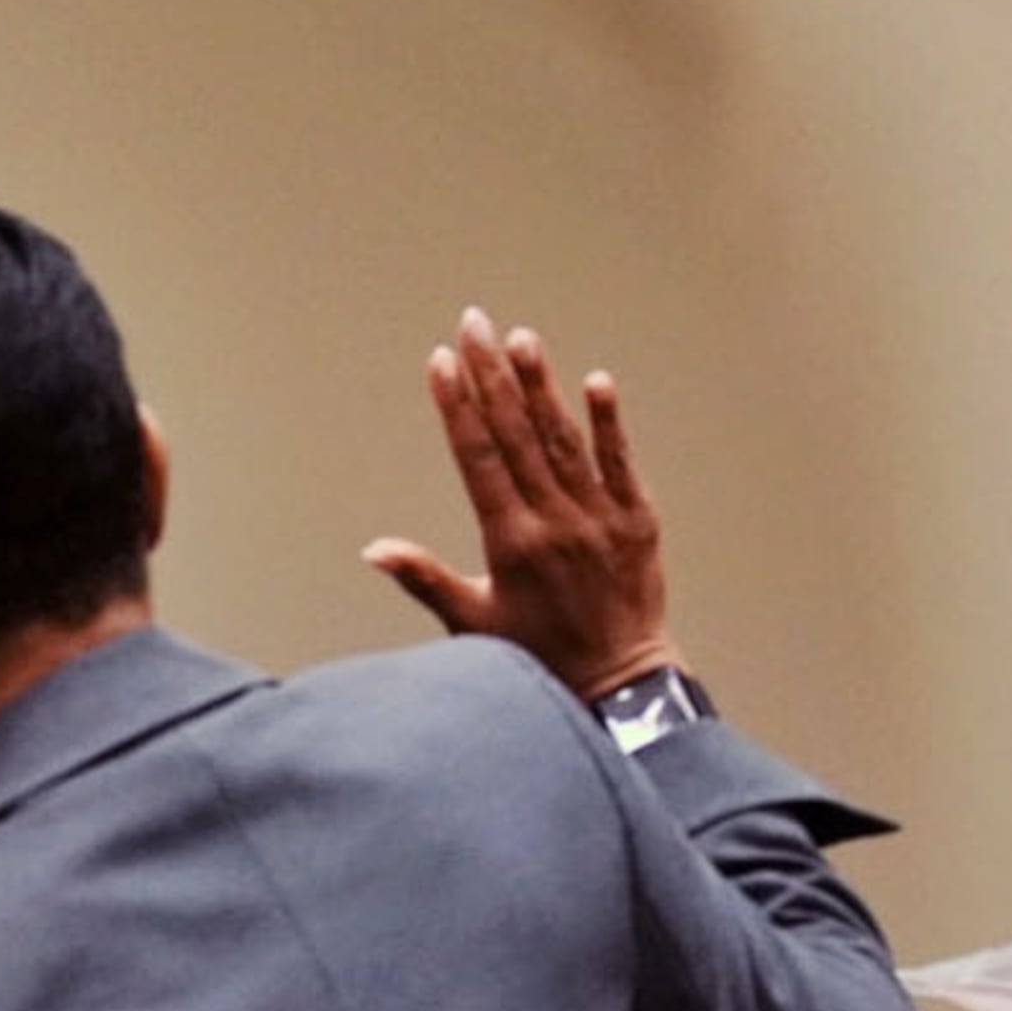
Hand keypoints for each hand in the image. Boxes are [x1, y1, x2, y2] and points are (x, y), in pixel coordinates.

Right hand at [363, 305, 680, 700]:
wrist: (619, 686)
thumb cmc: (539, 658)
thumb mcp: (471, 624)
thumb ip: (424, 579)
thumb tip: (373, 549)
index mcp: (510, 543)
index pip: (477, 458)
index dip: (458, 407)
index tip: (442, 363)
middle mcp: (554, 521)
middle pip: (516, 435)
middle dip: (491, 376)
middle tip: (474, 324)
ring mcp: (599, 517)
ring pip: (563, 440)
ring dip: (540, 386)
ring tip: (521, 339)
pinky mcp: (637, 521)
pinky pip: (621, 463)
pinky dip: (608, 423)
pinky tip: (596, 382)